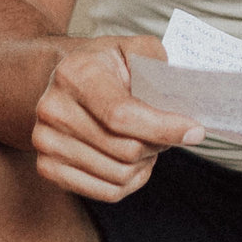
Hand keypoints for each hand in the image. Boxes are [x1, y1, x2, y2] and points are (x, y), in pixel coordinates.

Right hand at [29, 35, 202, 202]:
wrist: (65, 83)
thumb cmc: (104, 67)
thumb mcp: (129, 49)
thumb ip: (156, 60)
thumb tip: (181, 92)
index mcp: (75, 74)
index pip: (122, 114)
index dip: (162, 127)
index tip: (195, 131)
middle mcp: (53, 109)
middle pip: (124, 149)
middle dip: (158, 144)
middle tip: (166, 132)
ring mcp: (46, 141)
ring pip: (118, 174)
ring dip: (145, 164)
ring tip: (148, 144)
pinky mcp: (47, 167)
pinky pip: (106, 192)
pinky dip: (131, 182)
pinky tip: (135, 164)